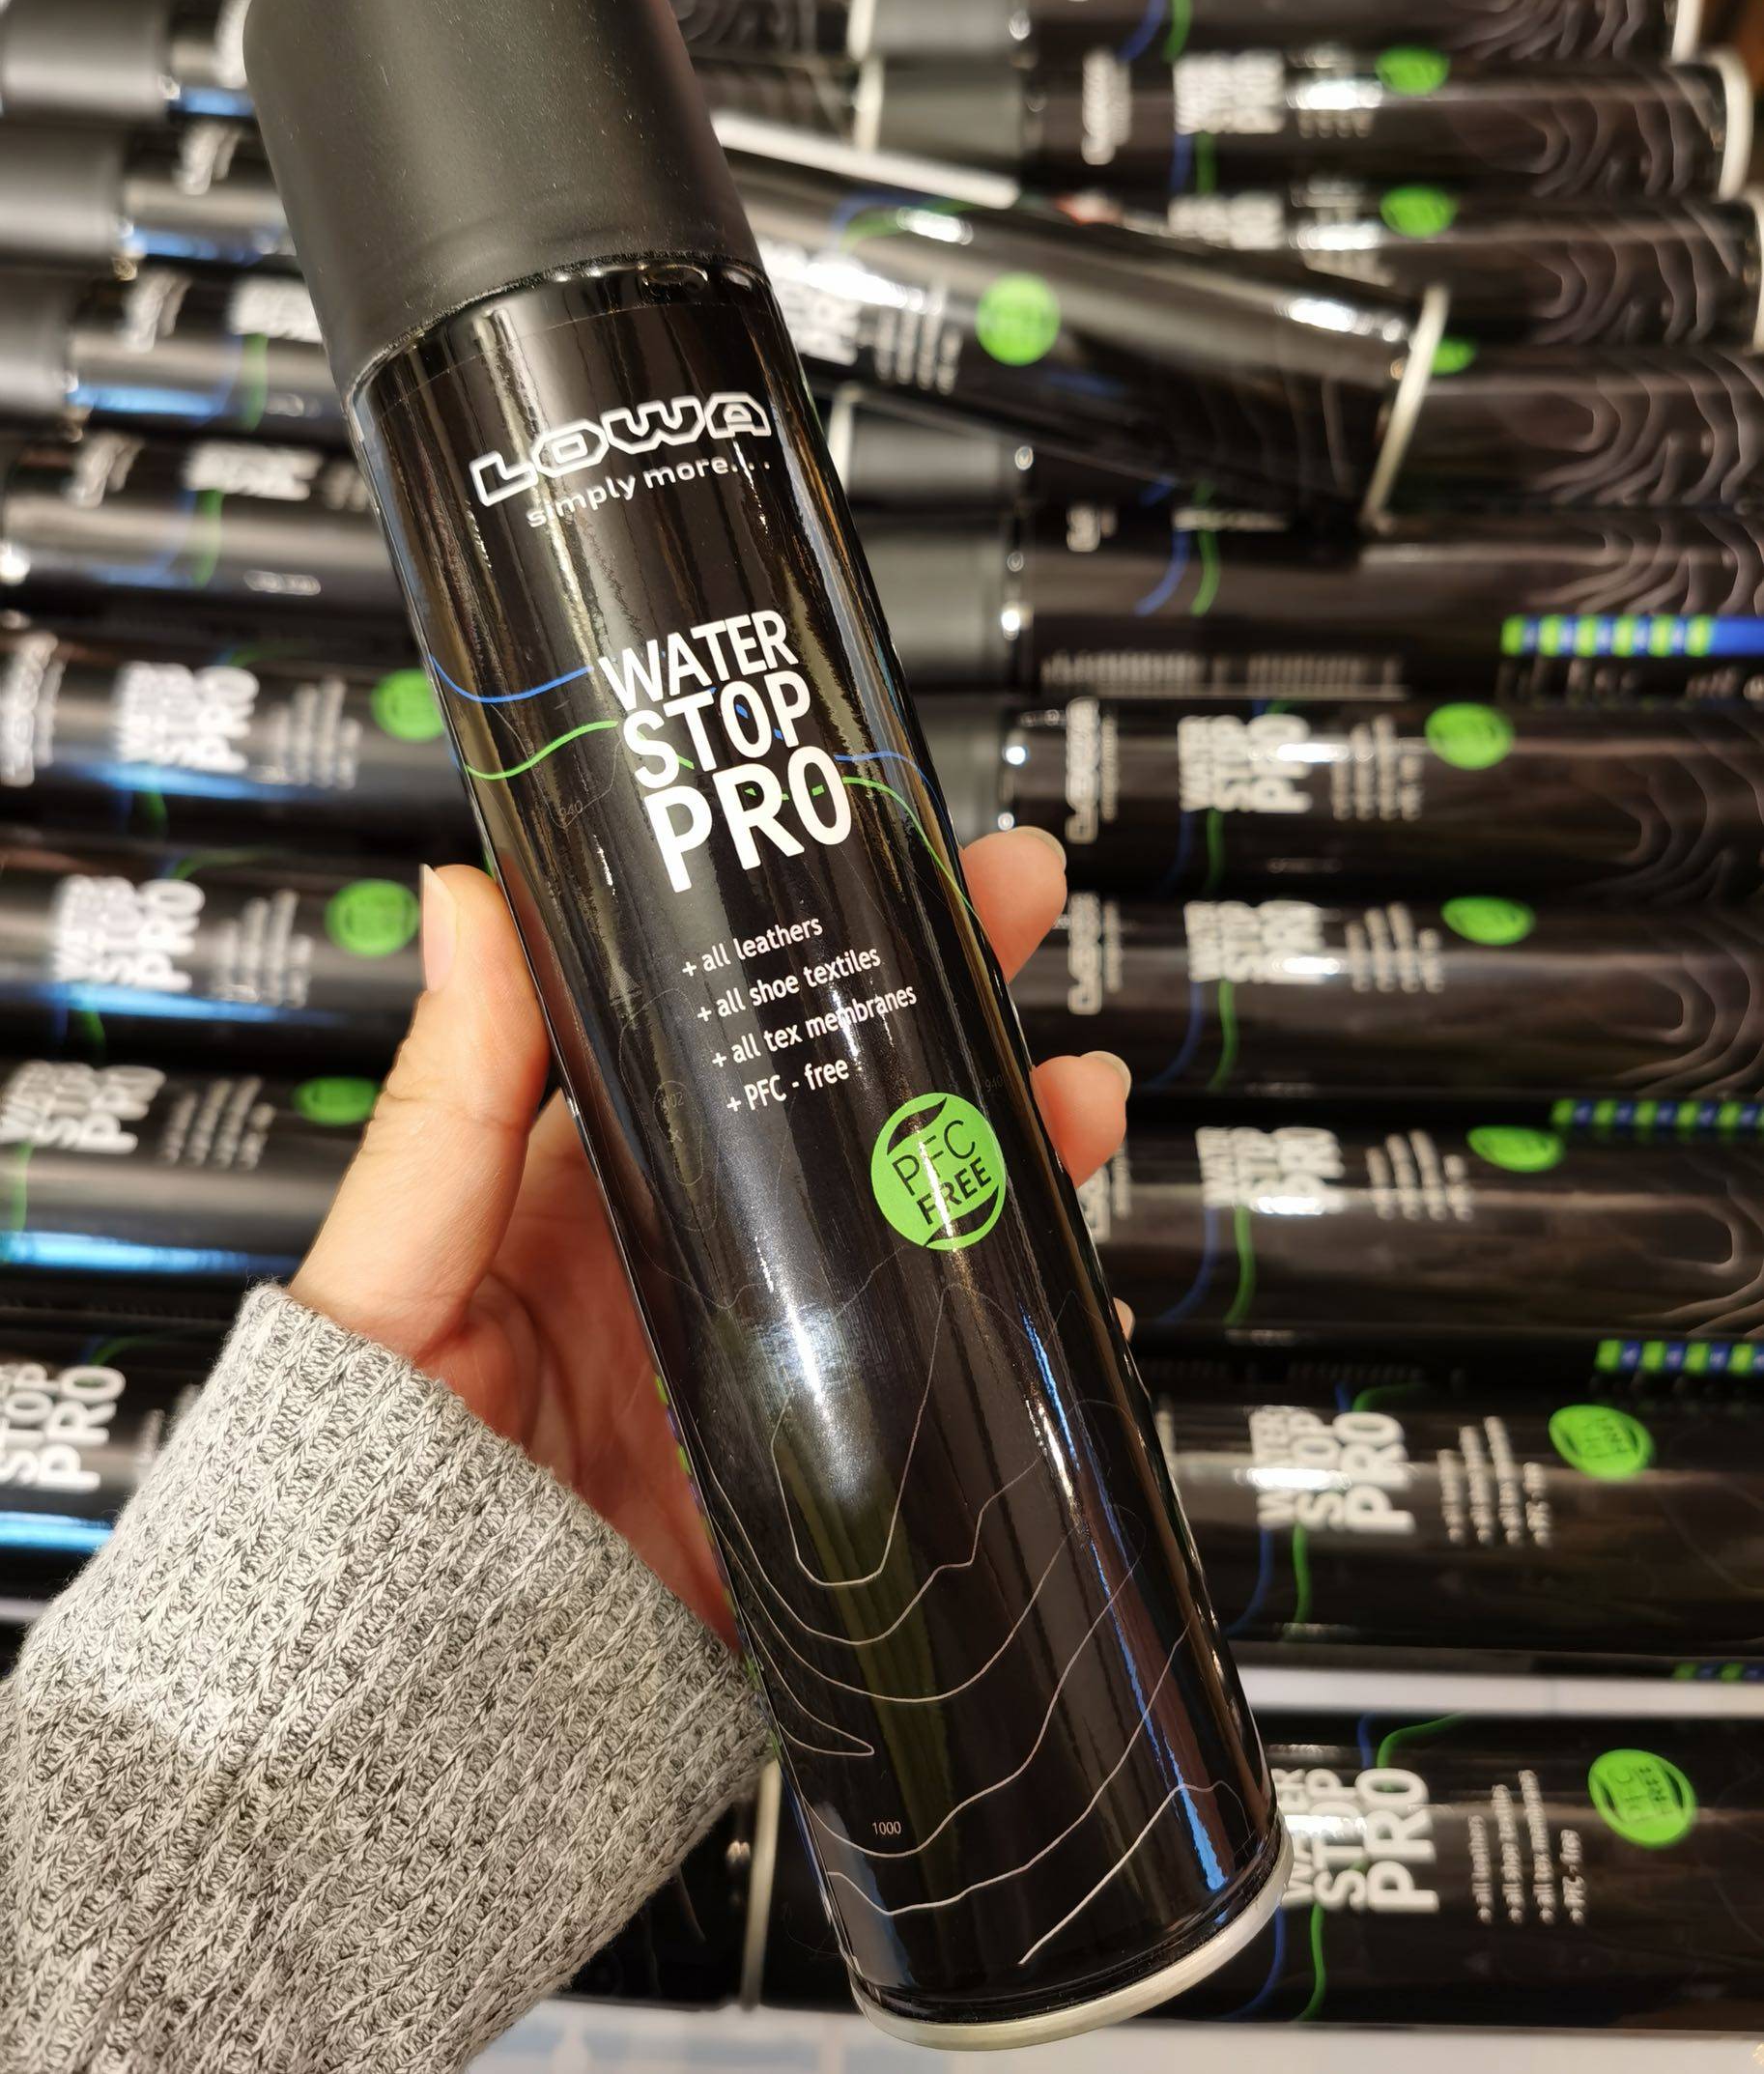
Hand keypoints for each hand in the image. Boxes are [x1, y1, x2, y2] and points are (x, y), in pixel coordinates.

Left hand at [291, 833, 1132, 1647]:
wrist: (412, 1697)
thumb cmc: (369, 1470)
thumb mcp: (406, 1261)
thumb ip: (452, 1095)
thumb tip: (464, 895)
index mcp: (602, 1190)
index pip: (734, 1031)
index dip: (822, 938)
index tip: (894, 853)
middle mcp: (706, 1260)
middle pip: (857, 1113)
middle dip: (954, 1008)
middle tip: (1023, 911)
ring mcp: (778, 1362)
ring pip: (925, 1235)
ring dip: (1013, 1155)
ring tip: (1078, 1101)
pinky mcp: (827, 1474)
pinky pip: (948, 1402)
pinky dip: (1028, 1354)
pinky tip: (1081, 1309)